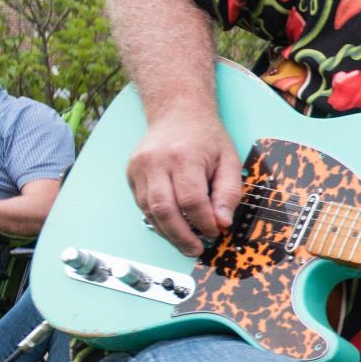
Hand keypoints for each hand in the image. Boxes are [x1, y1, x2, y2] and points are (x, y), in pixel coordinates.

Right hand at [128, 110, 242, 255]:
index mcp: (184, 156)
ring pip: (150, 211)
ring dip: (169, 233)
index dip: (204, 223)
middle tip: (196, 249)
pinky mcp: (131, 174)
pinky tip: (173, 226)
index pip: (192, 201)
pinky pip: (143, 205)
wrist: (177, 112)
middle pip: (165, 210)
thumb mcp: (229, 160)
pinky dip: (158, 220)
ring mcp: (139, 168)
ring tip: (186, 243)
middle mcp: (156, 162)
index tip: (215, 232)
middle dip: (182, 236)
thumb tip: (222, 223)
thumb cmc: (206, 137)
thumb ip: (229, 193)